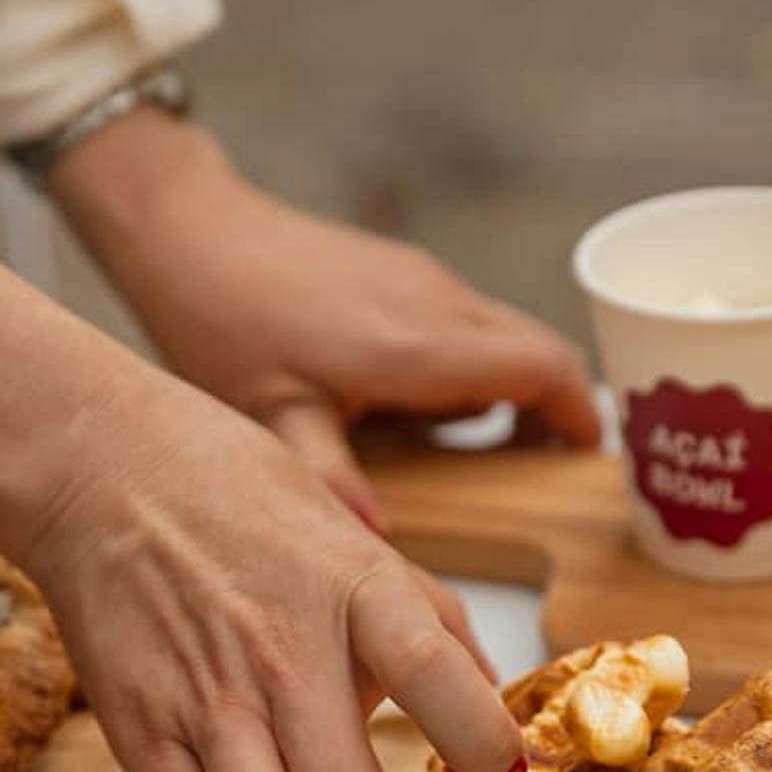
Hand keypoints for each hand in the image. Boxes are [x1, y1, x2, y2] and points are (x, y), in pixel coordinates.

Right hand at [24, 368, 517, 771]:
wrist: (99, 475)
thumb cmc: (242, 499)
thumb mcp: (357, 536)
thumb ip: (428, 626)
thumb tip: (494, 717)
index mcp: (352, 593)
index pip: (430, 667)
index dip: (476, 731)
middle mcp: (282, 661)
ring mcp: (208, 711)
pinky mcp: (150, 743)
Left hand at [51, 111, 601, 527]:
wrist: (188, 232)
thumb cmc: (224, 322)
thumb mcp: (273, 417)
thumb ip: (331, 478)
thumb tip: (374, 540)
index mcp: (421, 345)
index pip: (545, 369)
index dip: (578, 415)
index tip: (583, 456)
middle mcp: (435, 303)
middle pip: (538, 348)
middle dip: (552, 405)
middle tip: (537, 465)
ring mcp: (419, 279)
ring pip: (500, 332)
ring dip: (507, 385)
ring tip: (473, 445)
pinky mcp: (397, 269)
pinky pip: (462, 318)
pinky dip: (468, 361)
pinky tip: (414, 402)